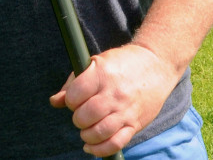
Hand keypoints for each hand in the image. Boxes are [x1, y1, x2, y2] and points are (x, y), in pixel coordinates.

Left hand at [49, 44, 180, 156]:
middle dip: (78, 119)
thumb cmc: (123, 63)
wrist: (157, 64)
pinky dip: (99, 150)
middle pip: (85, 116)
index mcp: (103, 74)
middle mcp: (115, 93)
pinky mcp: (135, 124)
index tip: (76, 99)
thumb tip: (55, 101)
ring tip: (87, 129)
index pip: (75, 95)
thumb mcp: (98, 62)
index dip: (71, 100)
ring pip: (98, 133)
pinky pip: (115, 144)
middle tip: (83, 114)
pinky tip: (91, 146)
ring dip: (87, 135)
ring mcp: (126, 110)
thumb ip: (74, 82)